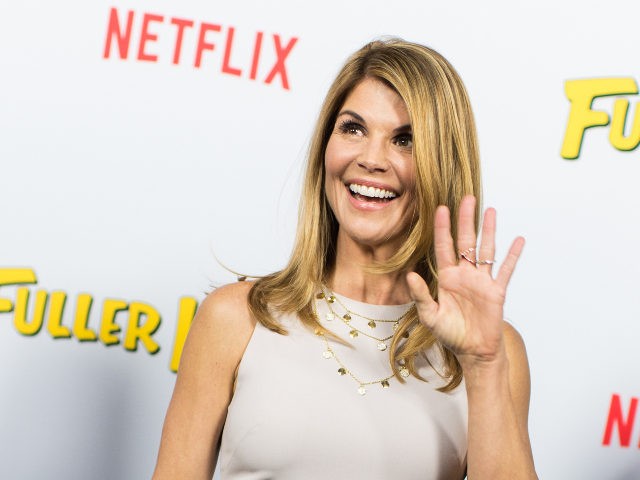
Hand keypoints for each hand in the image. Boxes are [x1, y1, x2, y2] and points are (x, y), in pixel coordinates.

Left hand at [406, 195, 523, 366]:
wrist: (473, 352)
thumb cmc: (450, 334)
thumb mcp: (430, 316)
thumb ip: (421, 295)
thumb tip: (410, 274)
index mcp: (447, 278)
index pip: (444, 247)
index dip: (443, 228)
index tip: (441, 209)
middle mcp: (465, 274)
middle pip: (466, 241)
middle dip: (466, 220)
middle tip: (467, 198)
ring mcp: (482, 281)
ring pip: (486, 250)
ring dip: (489, 230)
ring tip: (491, 210)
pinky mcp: (497, 291)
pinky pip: (506, 270)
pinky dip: (513, 255)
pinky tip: (518, 239)